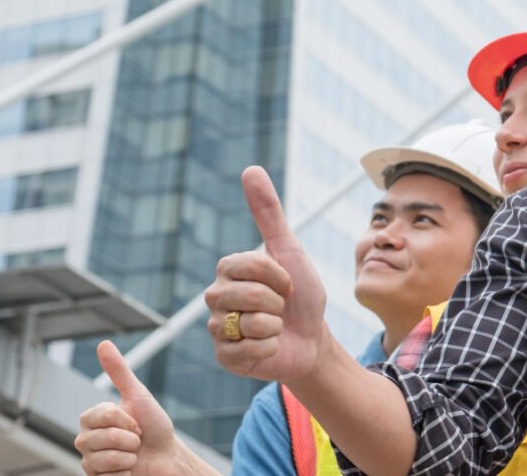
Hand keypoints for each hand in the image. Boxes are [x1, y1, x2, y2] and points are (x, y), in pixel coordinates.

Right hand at [75, 341, 199, 475]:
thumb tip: (103, 344)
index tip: (136, 421)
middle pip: (102, 438)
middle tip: (137, 440)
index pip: (102, 415)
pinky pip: (108, 475)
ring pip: (104, 458)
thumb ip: (119, 371)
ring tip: (134, 455)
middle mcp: (85, 440)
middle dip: (129, 438)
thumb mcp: (138, 395)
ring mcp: (89, 461)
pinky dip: (126, 472)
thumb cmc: (154, 426)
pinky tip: (129, 469)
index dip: (126, 419)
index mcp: (91, 419)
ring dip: (129, 456)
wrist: (167, 457)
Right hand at [205, 166, 329, 381]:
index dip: (280, 277)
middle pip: (250, 295)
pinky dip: (269, 348)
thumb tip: (251, 169)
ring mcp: (216, 328)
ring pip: (250, 324)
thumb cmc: (301, 293)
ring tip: (274, 327)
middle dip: (278, 303)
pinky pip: (248, 350)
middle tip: (280, 308)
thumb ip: (268, 212)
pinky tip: (268, 347)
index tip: (286, 283)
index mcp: (227, 269)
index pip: (253, 266)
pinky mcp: (223, 358)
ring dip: (275, 326)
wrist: (311, 338)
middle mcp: (214, 297)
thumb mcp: (290, 250)